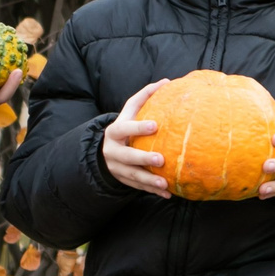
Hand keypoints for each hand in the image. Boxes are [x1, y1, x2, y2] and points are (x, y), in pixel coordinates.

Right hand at [99, 80, 174, 196]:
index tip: (155, 126)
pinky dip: (152, 190)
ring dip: (149, 180)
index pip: (124, 128)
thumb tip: (167, 81)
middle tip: (161, 159)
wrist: (107, 150)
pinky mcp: (123, 179)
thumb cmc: (125, 126)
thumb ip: (145, 96)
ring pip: (132, 175)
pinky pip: (138, 187)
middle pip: (127, 156)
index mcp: (114, 132)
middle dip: (143, 158)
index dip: (138, 127)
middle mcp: (112, 151)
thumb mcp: (129, 111)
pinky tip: (167, 193)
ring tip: (165, 183)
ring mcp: (117, 168)